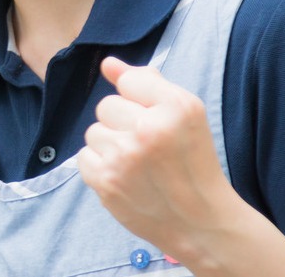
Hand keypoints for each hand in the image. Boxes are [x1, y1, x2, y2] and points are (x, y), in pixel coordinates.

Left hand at [78, 57, 240, 261]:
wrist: (201, 222)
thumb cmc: (193, 162)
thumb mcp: (186, 114)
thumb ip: (146, 83)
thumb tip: (107, 63)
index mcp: (176, 108)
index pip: (129, 80)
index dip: (139, 101)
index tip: (156, 121)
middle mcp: (149, 130)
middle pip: (106, 105)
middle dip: (123, 123)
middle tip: (149, 147)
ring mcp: (124, 158)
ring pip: (94, 131)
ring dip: (110, 145)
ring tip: (137, 164)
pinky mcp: (106, 182)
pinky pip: (83, 156)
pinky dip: (100, 167)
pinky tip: (124, 177)